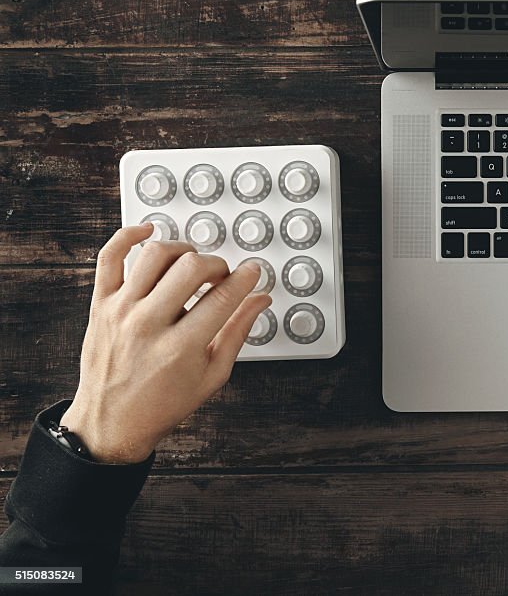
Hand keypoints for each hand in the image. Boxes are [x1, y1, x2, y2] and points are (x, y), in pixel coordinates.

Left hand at [60, 224, 270, 463]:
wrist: (111, 423)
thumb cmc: (161, 404)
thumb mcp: (212, 376)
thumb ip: (237, 332)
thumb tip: (259, 301)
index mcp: (180, 348)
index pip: (224, 296)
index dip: (246, 278)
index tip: (253, 272)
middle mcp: (148, 324)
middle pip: (193, 267)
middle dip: (218, 265)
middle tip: (222, 276)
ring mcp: (121, 311)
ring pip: (157, 254)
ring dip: (184, 251)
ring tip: (192, 264)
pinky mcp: (100, 304)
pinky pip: (109, 256)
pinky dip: (128, 236)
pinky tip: (146, 232)